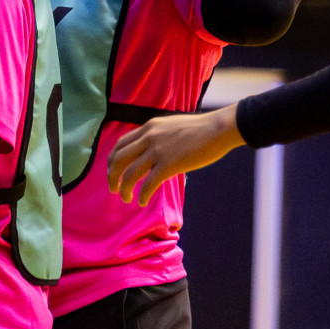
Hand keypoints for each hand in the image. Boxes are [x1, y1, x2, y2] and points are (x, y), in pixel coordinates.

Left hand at [106, 104, 244, 205]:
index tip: (112, 170)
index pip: (120, 143)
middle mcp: (148, 137)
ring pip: (130, 173)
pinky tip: (143, 202)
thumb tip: (151, 150)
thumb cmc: (200, 129)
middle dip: (112, 175)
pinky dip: (143, 195)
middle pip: (119, 158)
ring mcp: (158, 151)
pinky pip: (149, 183)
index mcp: (148, 128)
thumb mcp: (170, 126)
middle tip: (114, 188)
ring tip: (126, 198)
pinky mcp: (169, 164)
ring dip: (124, 188)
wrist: (218, 129)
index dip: (112, 159)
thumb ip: (158, 136)